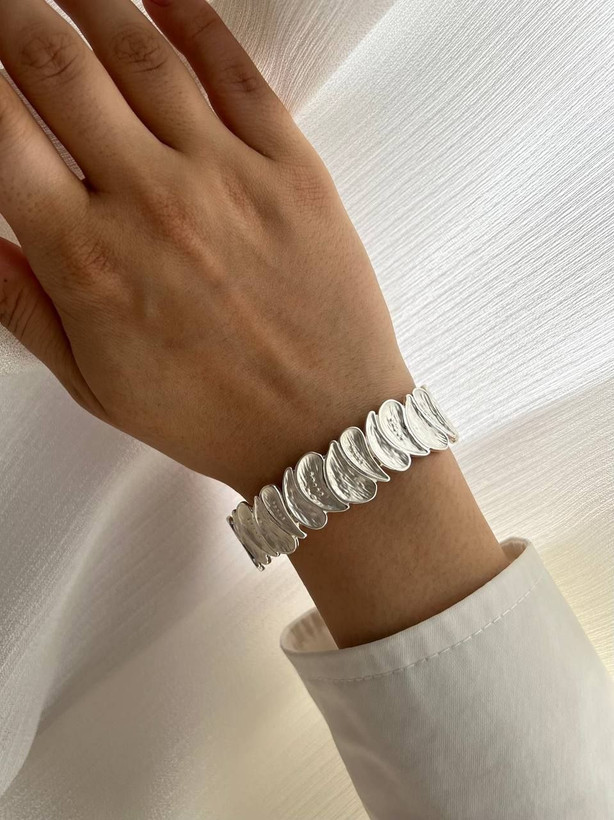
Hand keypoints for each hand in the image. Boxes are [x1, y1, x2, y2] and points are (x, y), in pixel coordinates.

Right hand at [0, 0, 412, 498]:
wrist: (321, 430)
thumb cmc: (212, 413)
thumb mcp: (95, 381)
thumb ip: (23, 302)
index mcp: (88, 260)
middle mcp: (150, 202)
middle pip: (56, 63)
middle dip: (16, 16)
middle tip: (9, 6)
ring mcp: (226, 178)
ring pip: (139, 50)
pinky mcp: (291, 169)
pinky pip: (234, 70)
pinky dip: (191, 16)